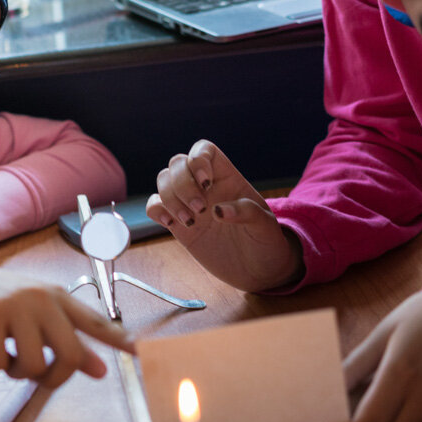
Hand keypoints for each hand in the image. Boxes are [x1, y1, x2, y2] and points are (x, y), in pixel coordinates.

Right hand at [0, 258, 132, 387]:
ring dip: (19, 373)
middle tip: (36, 376)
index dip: (118, 339)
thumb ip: (67, 341)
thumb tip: (101, 370)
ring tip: (8, 357)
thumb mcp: (33, 318)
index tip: (140, 352)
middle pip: (69, 354)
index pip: (95, 320)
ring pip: (34, 365)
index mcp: (56, 296)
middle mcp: (40, 296)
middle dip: (54, 378)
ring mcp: (14, 304)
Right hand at [145, 139, 301, 291]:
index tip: (206, 183)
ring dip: (170, 198)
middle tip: (200, 209)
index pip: (204, 150)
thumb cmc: (266, 243)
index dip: (198, 159)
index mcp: (228, 178)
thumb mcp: (266, 226)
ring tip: (190, 221)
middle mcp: (204, 187)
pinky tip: (171, 224)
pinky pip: (155, 206)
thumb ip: (247, 213)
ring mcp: (188, 204)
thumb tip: (218, 211)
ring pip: (163, 181)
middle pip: (177, 163)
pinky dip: (156, 210)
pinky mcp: (177, 224)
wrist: (256, 270)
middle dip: (182, 183)